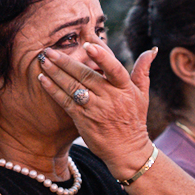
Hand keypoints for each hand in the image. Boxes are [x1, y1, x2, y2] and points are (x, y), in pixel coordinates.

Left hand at [37, 41, 155, 177]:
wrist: (127, 151)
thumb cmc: (134, 120)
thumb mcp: (142, 94)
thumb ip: (143, 70)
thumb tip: (151, 50)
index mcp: (124, 88)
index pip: (114, 68)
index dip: (101, 55)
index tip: (88, 43)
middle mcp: (110, 97)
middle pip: (85, 75)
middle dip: (65, 61)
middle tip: (49, 50)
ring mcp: (95, 108)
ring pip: (72, 86)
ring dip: (55, 72)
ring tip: (43, 60)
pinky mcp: (83, 119)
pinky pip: (65, 101)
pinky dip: (53, 90)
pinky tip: (43, 79)